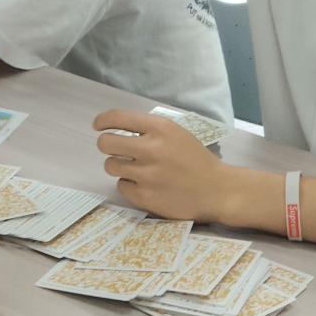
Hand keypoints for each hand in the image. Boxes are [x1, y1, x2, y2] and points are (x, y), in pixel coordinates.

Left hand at [94, 109, 230, 222]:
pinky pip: (121, 186)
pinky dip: (129, 185)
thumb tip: (114, 128)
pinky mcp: (145, 197)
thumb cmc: (195, 159)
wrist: (217, 190)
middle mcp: (151, 149)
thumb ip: (148, 129)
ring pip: (110, 165)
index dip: (102, 121)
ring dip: (118, 166)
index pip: (118, 118)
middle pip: (106, 143)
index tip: (98, 125)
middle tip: (114, 149)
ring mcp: (147, 175)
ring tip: (135, 169)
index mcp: (160, 128)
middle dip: (106, 144)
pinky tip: (145, 185)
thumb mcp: (176, 133)